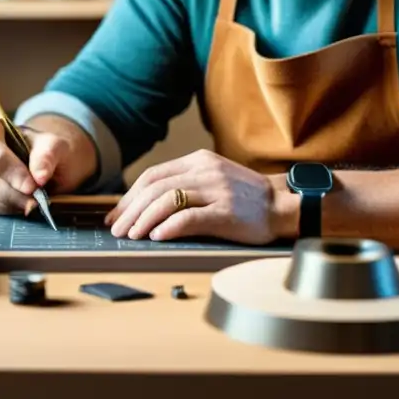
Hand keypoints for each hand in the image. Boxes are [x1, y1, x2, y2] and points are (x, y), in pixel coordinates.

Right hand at [0, 115, 95, 215]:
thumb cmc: (44, 150)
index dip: (12, 172)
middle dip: (13, 193)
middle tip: (36, 200)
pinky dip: (1, 211)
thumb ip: (48, 155)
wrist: (38, 164)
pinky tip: (17, 207)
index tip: (32, 186)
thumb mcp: (55, 146)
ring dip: (9, 204)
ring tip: (30, 204)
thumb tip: (40, 177)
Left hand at [104, 149, 284, 244]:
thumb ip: (184, 186)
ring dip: (143, 220)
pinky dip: (168, 227)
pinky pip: (189, 217)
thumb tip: (145, 206)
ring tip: (132, 236)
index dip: (130, 195)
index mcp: (199, 160)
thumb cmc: (245, 198)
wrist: (282, 206)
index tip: (116, 214)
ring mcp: (216, 190)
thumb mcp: (213, 180)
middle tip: (117, 229)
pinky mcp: (226, 211)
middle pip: (155, 187)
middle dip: (130, 210)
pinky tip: (157, 237)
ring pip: (167, 200)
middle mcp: (206, 171)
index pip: (153, 175)